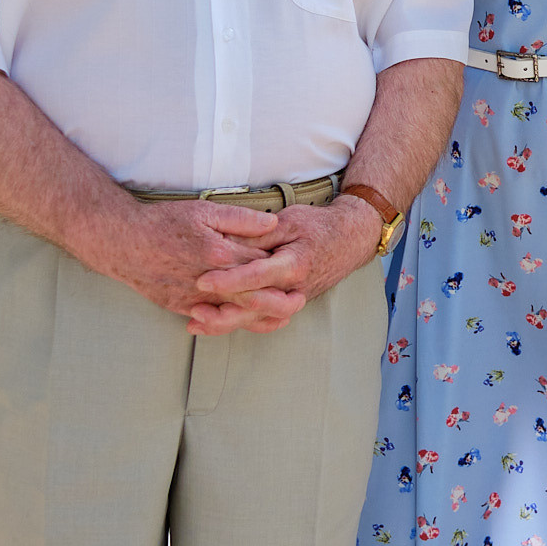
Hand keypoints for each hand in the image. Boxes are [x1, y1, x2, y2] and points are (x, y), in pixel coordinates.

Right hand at [81, 200, 281, 315]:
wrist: (122, 242)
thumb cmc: (162, 222)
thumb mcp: (202, 211)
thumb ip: (240, 219)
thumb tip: (272, 224)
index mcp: (219, 254)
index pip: (258, 265)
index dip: (280, 268)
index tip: (300, 270)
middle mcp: (209, 281)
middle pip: (251, 296)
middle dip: (278, 301)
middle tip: (300, 301)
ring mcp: (193, 297)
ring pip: (233, 313)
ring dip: (258, 317)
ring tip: (281, 318)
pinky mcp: (179, 306)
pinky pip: (210, 320)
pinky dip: (229, 323)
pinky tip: (242, 321)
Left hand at [183, 196, 383, 334]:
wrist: (352, 239)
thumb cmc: (319, 226)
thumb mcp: (288, 220)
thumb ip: (258, 234)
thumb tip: (226, 241)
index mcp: (294, 264)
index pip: (257, 277)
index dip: (228, 281)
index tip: (202, 279)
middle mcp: (295, 289)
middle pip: (256, 309)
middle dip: (223, 313)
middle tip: (194, 309)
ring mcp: (295, 300)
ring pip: (259, 321)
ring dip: (228, 324)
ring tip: (198, 322)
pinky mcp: (291, 304)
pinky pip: (266, 321)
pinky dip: (242, 324)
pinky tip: (218, 324)